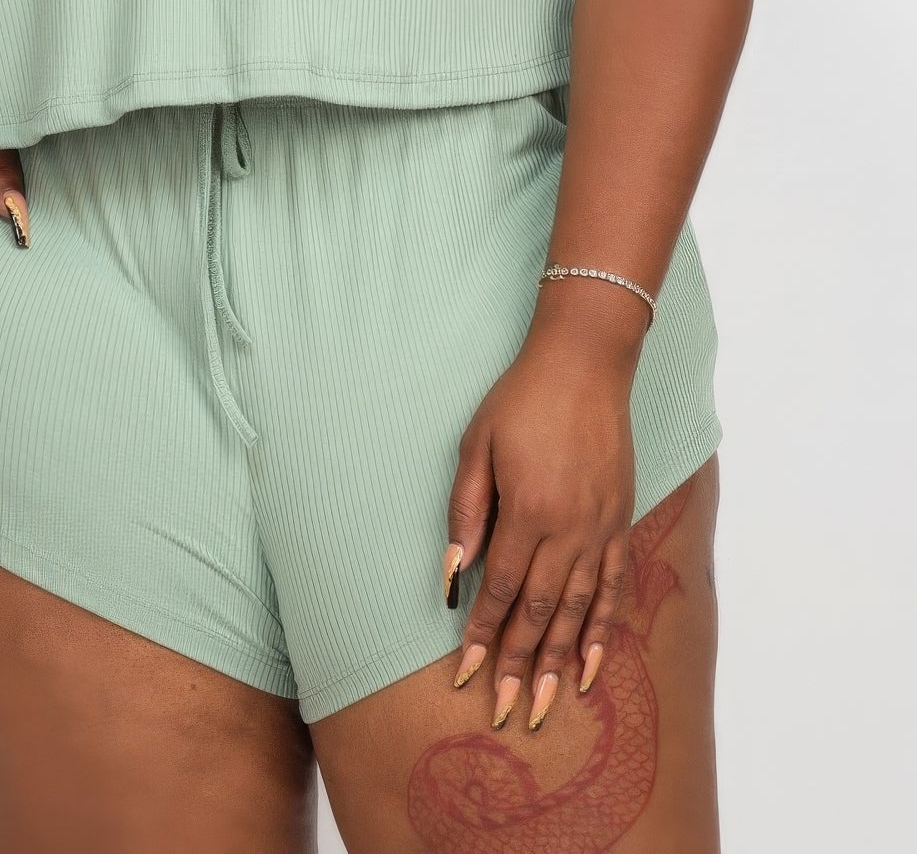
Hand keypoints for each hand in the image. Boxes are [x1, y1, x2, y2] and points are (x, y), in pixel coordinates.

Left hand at [445, 323, 636, 731]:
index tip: (467, 675)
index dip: (483, 636)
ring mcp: (601, 528)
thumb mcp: (476, 445)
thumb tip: (455, 573)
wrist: (585, 363)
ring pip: (579, 611)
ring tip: (546, 707)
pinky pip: (613, 588)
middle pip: (541, 612)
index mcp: (529, 511)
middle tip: (506, 712)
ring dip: (559, 662)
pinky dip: (602, 630)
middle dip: (520, 666)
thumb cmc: (520, 399)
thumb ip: (466, 511)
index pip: (502, 590)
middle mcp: (570, 529)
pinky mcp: (620, 521)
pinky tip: (590, 665)